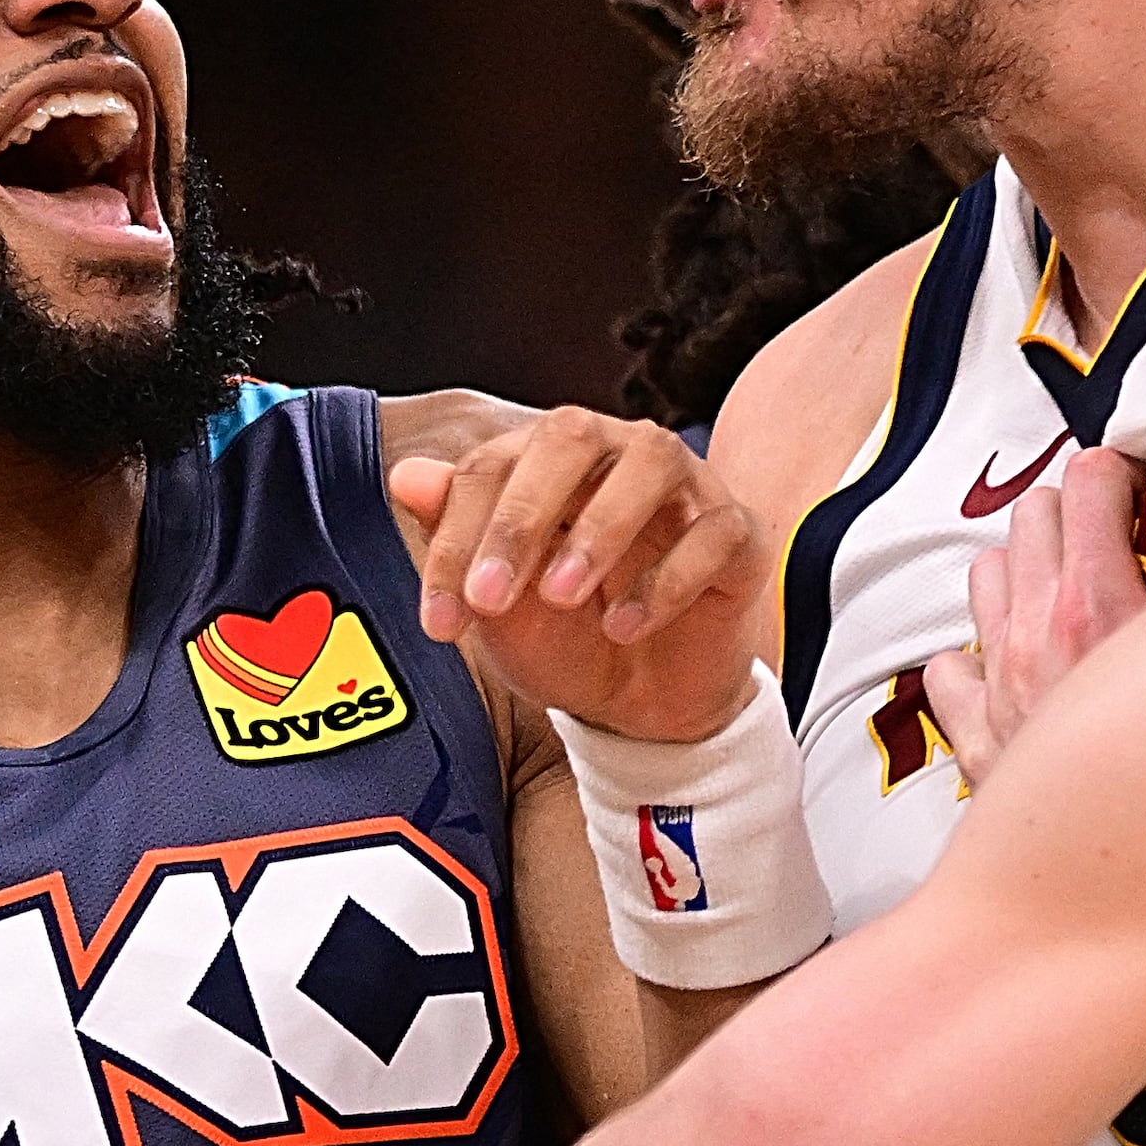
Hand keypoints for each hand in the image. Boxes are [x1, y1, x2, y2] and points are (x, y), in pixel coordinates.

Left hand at [391, 410, 762, 742]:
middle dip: (522, 515)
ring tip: (562, 597)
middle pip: (572, 436)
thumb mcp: (498, 607)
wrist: (640, 708)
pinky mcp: (737, 534)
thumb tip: (407, 476)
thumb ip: (455, 541)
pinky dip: (666, 579)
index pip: (492, 467)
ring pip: (653, 463)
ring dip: (600, 528)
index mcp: (547, 462)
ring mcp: (685, 487)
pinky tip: (626, 626)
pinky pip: (714, 532)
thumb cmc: (568, 639)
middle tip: (492, 596)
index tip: (442, 620)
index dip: (458, 540)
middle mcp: (617, 455)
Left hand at [922, 450, 1145, 776]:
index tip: (1140, 481)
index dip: (1117, 471)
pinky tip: (1015, 667)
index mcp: (1097, 603)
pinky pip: (951, 670)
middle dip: (1072, 511)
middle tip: (1113, 529)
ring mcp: (999, 686)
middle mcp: (1034, 636)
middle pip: (1029, 518)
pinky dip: (975, 659)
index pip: (1086, 485)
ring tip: (1066, 587)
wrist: (1138, 881)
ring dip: (1020, 571)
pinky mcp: (977, 740)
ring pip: (983, 578)